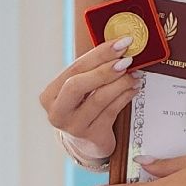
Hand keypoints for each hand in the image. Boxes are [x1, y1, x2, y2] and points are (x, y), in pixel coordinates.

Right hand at [39, 37, 140, 158]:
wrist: (86, 142)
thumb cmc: (83, 107)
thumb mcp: (82, 89)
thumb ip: (93, 69)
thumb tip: (119, 47)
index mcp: (50, 95)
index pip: (74, 69)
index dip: (98, 54)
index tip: (120, 43)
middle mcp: (57, 112)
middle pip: (77, 85)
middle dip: (105, 70)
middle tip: (127, 59)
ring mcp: (74, 127)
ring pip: (99, 99)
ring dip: (121, 83)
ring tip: (135, 74)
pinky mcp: (93, 136)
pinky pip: (112, 111)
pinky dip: (126, 96)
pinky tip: (134, 87)